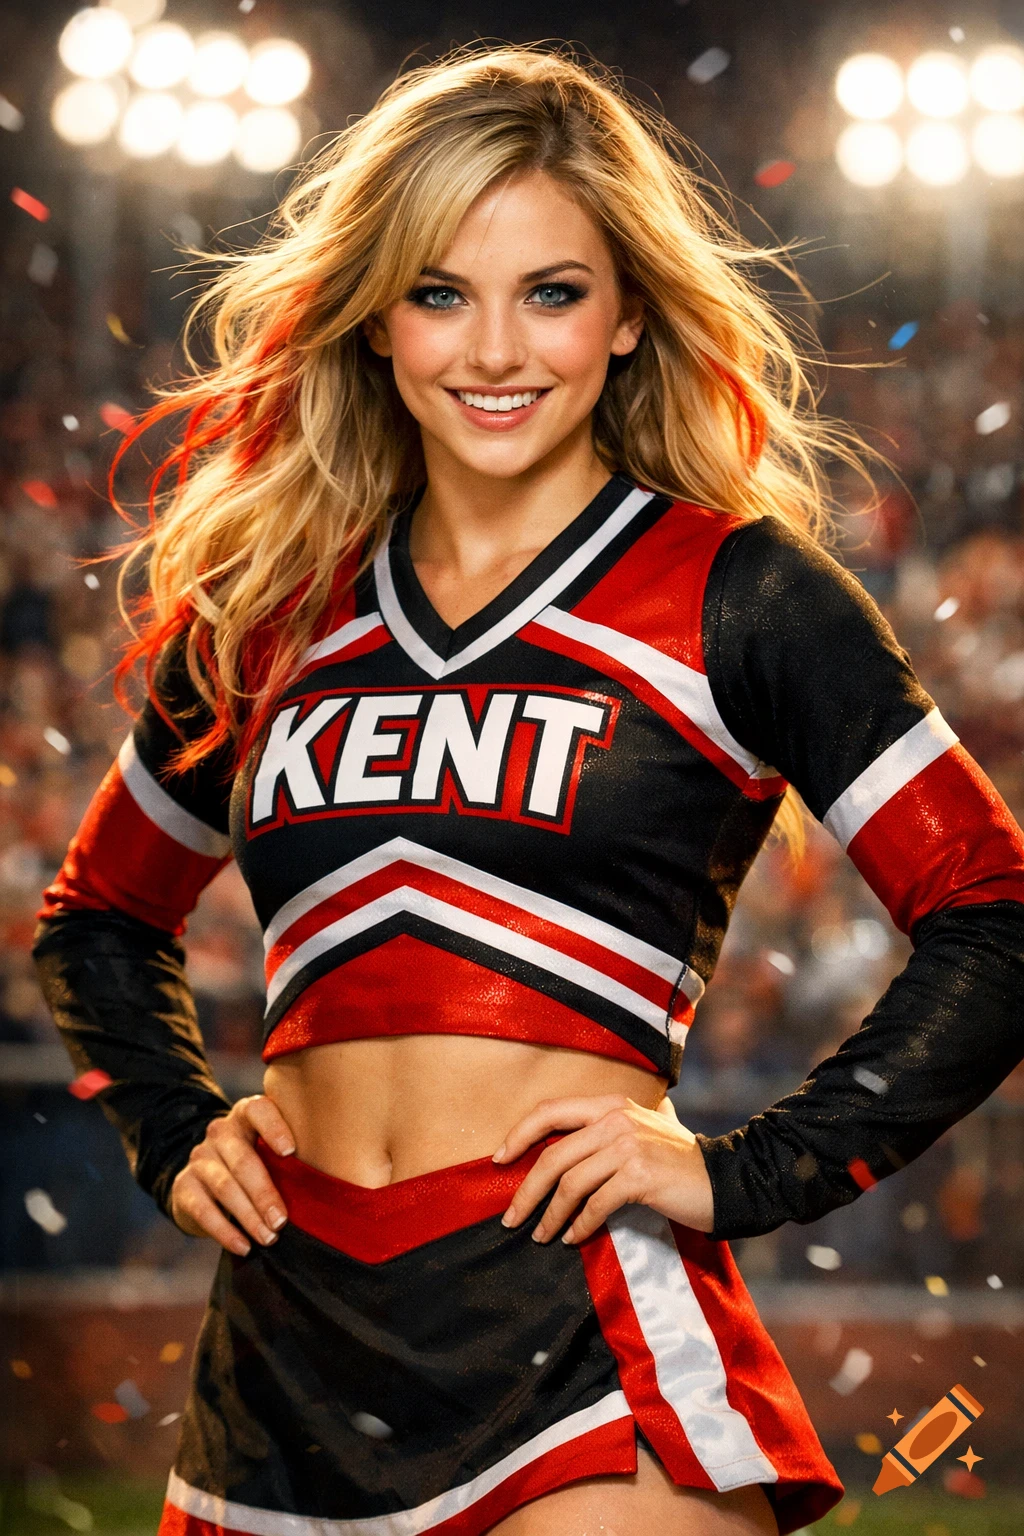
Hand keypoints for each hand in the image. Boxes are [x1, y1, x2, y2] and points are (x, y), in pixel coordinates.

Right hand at [170, 1095, 295, 1255]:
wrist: (208, 1182)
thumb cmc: (258, 1166)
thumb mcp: (272, 1154)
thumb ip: (292, 1158)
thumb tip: (333, 1186)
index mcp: (247, 1116)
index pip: (258, 1110)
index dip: (274, 1127)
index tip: (290, 1151)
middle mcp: (220, 1132)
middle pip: (243, 1160)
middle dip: (265, 1194)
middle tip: (281, 1221)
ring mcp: (200, 1157)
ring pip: (225, 1186)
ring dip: (249, 1216)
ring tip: (268, 1238)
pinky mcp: (184, 1185)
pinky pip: (203, 1209)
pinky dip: (225, 1231)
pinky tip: (243, 1246)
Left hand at [493, 1093, 714, 1244]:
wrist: (726, 1179)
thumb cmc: (678, 1161)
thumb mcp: (641, 1130)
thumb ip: (607, 1130)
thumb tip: (561, 1150)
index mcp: (610, 1103)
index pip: (550, 1111)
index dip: (519, 1135)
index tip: (498, 1160)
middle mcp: (616, 1118)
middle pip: (553, 1155)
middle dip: (526, 1190)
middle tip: (510, 1218)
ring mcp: (629, 1146)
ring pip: (570, 1183)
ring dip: (550, 1216)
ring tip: (541, 1236)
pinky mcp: (640, 1176)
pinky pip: (596, 1205)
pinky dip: (579, 1225)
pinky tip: (573, 1238)